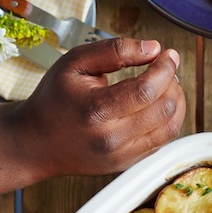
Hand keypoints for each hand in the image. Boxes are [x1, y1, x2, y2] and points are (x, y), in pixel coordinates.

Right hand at [13, 37, 186, 179]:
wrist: (35, 143)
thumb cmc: (53, 99)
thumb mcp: (75, 62)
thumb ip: (114, 50)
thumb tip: (153, 48)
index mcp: (95, 110)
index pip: (146, 90)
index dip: (165, 69)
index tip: (169, 55)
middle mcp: (110, 138)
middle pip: (163, 109)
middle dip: (172, 82)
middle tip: (165, 68)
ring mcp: (120, 156)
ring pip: (170, 128)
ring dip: (176, 102)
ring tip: (166, 85)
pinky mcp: (126, 164)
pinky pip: (162, 142)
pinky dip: (168, 120)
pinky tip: (159, 104)